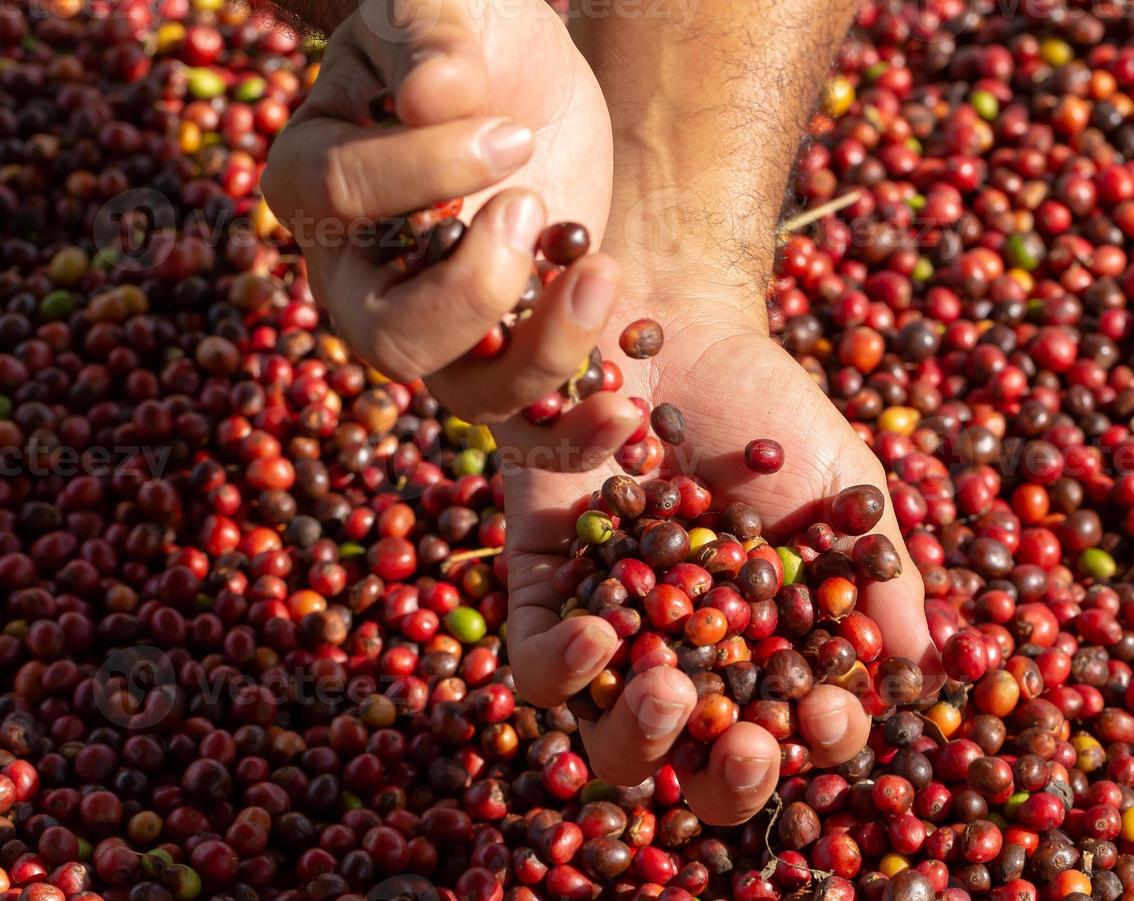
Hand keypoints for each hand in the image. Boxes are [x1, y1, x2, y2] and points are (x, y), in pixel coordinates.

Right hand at [262, 0, 617, 423]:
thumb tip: (430, 100)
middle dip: (470, 289)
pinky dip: (575, 432)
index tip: (511, 132)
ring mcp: (438, 329)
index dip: (426, 170)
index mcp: (315, 182)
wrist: (529, 80)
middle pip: (388, 337)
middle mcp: (361, 278)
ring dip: (542, 351)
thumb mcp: (442, 6)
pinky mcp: (509, 352)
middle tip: (533, 207)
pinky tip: (626, 409)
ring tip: (601, 271)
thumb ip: (430, 39)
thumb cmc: (466, 32)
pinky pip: (529, 422)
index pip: (343, 198)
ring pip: (467, 392)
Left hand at [494, 287, 940, 825]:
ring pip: (612, 736)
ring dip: (642, 736)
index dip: (819, 739)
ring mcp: (616, 632)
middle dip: (730, 776)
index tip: (829, 712)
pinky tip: (599, 635)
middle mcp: (692, 659)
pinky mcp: (544, 589)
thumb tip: (923, 672)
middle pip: (702, 764)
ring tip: (672, 690)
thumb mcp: (843, 484)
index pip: (798, 729)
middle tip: (750, 745)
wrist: (674, 321)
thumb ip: (880, 575)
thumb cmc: (770, 409)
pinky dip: (564, 666)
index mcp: (769, 649)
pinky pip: (537, 663)